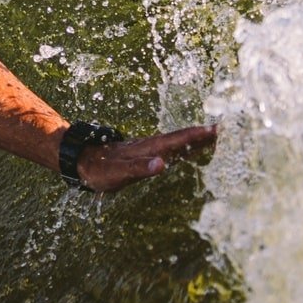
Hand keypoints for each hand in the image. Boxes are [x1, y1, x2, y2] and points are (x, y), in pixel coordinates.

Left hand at [76, 125, 216, 193]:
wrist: (81, 161)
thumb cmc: (99, 170)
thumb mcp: (118, 172)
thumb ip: (139, 168)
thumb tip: (161, 164)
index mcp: (148, 149)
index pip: (177, 140)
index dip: (196, 136)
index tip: (216, 129)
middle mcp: (150, 146)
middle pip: (179, 138)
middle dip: (200, 135)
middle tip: (221, 129)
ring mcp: (147, 149)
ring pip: (174, 142)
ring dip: (192, 139)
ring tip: (211, 137)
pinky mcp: (143, 154)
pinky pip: (167, 148)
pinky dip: (181, 146)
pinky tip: (186, 149)